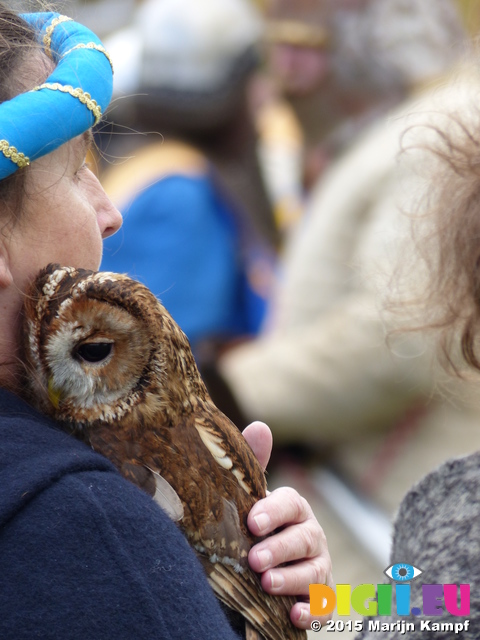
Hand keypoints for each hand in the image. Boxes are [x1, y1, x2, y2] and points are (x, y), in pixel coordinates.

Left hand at [242, 422, 332, 630]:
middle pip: (302, 539)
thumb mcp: (251, 496)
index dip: (273, 511)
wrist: (264, 564)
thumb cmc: (257, 525)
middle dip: (280, 549)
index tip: (252, 522)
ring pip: (313, 572)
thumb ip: (254, 465)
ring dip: (291, 580)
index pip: (290, 503)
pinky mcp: (320, 597)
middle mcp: (311, 534)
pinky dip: (311, 611)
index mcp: (293, 508)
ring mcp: (318, 566)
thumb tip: (260, 426)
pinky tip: (294, 615)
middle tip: (254, 559)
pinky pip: (323, 606)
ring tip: (266, 584)